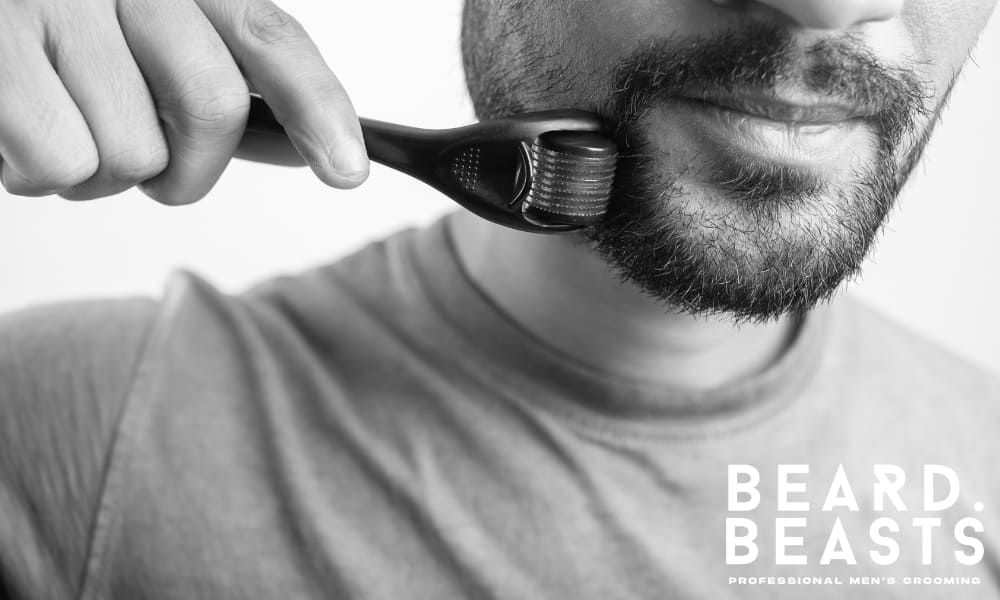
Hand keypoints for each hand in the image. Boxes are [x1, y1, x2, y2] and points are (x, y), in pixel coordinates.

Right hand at [0, 0, 369, 203]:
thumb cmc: (62, 48)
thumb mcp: (147, 50)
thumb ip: (222, 91)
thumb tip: (307, 147)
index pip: (270, 38)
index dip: (319, 108)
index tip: (348, 171)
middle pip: (213, 107)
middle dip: (187, 173)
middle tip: (150, 171)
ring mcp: (56, 2)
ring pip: (134, 152)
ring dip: (100, 174)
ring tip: (60, 131)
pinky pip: (61, 162)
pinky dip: (38, 175)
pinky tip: (16, 133)